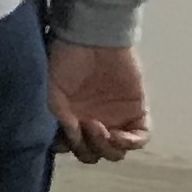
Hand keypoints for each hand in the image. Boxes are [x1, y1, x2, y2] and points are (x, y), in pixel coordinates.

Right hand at [51, 42, 149, 163]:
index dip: (69, 148)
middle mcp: (92, 123)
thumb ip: (60, 119)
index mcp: (70, 119)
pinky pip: (139, 139)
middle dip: (88, 149)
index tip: (63, 136)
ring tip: (99, 128)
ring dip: (106, 147)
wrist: (92, 37)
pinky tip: (119, 135)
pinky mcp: (137, 113)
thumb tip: (69, 141)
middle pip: (94, 154)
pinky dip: (129, 142)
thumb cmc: (66, 60)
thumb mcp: (51, 90)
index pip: (71, 148)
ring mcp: (116, 119)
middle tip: (83, 126)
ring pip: (116, 152)